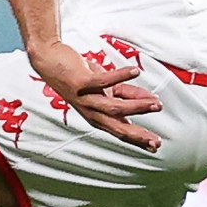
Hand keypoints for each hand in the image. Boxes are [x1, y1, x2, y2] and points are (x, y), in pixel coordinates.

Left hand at [28, 41, 163, 151]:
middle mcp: (91, 111)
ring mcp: (85, 98)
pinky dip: (121, 76)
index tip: (155, 146)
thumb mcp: (106, 87)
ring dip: (137, 106)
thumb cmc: (80, 75)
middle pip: (118, 127)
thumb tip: (150, 98)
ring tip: (155, 102)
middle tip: (156, 139)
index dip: (138, 139)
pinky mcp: (81, 82)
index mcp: (98, 115)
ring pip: (115, 107)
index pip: (121, 130)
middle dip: (138, 134)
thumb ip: (127, 93)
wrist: (50, 60)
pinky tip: (135, 72)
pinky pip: (104, 82)